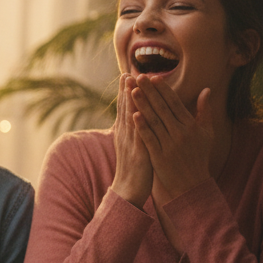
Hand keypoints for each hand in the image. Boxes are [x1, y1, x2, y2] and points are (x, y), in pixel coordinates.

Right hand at [110, 74, 152, 206]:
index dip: (125, 92)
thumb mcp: (133, 147)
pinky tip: (136, 111)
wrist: (128, 190)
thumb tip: (136, 119)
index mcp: (125, 133)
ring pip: (130, 118)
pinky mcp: (138, 152)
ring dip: (130, 101)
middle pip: (125, 109)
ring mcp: (130, 143)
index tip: (127, 75)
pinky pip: (137, 135)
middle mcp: (125, 135)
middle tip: (126, 72)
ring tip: (130, 85)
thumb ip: (135, 132)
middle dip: (126, 90)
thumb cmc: (134, 169)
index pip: (125, 108)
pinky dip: (136, 122)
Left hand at [131, 75, 213, 200]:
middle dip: (150, 92)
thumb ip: (205, 111)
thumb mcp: (207, 134)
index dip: (163, 90)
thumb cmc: (198, 157)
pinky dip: (142, 127)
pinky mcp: (159, 156)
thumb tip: (207, 90)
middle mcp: (181, 133)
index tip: (153, 77)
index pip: (175, 103)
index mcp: (191, 126)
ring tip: (132, 91)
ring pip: (154, 121)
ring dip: (143, 105)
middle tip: (139, 77)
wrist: (191, 185)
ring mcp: (170, 145)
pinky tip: (133, 115)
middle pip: (162, 109)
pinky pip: (149, 138)